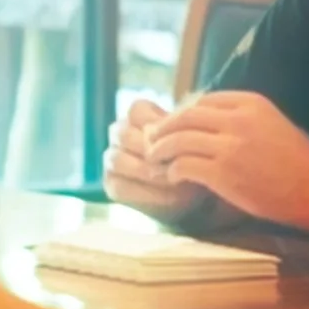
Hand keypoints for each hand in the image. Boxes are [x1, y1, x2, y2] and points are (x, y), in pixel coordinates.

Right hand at [104, 98, 210, 219]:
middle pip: (124, 135)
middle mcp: (119, 134)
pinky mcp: (112, 184)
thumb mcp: (193, 142)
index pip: (136, 111)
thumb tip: (177, 136)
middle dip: (152, 150)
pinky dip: (147, 193)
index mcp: (137, 116)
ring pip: (118, 160)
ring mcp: (112, 158)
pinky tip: (171, 197)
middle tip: (179, 162)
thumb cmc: (196, 158)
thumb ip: (181, 133)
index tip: (182, 139)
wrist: (196, 193)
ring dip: (149, 171)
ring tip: (177, 179)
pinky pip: (121, 186)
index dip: (158, 126)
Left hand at [145, 91, 308, 225]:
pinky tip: (173, 177)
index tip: (174, 126)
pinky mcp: (223, 173)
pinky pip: (184, 166)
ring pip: (179, 140)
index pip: (203, 101)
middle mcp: (238, 120)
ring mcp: (229, 146)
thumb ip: (242, 119)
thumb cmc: (297, 161)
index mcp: (250, 103)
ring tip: (154, 159)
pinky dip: (173, 171)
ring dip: (161, 150)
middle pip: (185, 116)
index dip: (183, 114)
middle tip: (152, 141)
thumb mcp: (272, 124)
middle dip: (163, 128)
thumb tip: (210, 123)